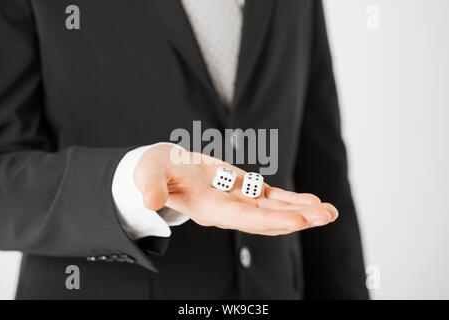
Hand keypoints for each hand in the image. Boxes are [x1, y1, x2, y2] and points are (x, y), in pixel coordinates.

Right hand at [133, 144, 337, 235]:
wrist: (163, 169)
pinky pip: (272, 197)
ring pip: (274, 209)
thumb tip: (149, 202)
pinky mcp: (243, 189)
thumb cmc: (154, 171)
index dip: (270, 220)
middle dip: (296, 218)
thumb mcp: (148, 174)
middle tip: (327, 216)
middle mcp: (228, 210)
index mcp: (207, 208)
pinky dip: (292, 199)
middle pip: (266, 218)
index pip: (242, 218)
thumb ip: (150, 187)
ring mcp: (238, 200)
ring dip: (302, 210)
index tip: (298, 220)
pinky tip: (313, 202)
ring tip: (330, 212)